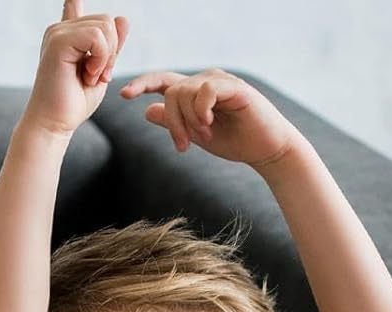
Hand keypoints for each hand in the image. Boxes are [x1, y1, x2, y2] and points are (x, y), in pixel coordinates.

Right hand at [24, 1, 129, 138]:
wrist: (54, 124)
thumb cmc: (73, 104)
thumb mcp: (100, 71)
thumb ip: (111, 47)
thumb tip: (123, 18)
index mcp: (68, 35)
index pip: (75, 3)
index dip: (75, 0)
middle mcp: (61, 29)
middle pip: (106, 21)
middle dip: (111, 52)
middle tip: (97, 77)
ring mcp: (58, 33)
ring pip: (105, 26)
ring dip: (106, 58)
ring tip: (91, 77)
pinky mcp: (59, 41)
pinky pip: (97, 36)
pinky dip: (100, 59)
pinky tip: (88, 75)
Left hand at [121, 69, 299, 164]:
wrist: (267, 149)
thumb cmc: (236, 142)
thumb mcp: (198, 135)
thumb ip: (174, 123)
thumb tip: (147, 111)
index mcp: (195, 92)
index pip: (164, 81)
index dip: (143, 84)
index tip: (124, 95)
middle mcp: (205, 82)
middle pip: (171, 92)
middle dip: (172, 122)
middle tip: (182, 147)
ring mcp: (219, 82)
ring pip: (185, 92)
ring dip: (189, 121)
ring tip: (204, 137)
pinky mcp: (233, 87)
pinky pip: (205, 90)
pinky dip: (201, 109)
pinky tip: (209, 124)